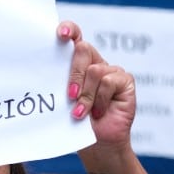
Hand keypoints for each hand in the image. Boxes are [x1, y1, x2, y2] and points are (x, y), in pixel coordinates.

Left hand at [58, 22, 135, 154]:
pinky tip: (98, 112)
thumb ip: (62, 83)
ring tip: (80, 113)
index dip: (69, 30)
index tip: (60, 34)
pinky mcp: (125, 81)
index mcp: (78, 63)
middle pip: (83, 50)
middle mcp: (95, 62)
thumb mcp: (65, 101)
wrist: (97, 143)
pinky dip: (100, 100)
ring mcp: (111, 71)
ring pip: (95, 71)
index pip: (75, 37)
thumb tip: (48, 72)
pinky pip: (108, 82)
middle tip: (70, 96)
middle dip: (74, 75)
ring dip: (86, 96)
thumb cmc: (78, 122)